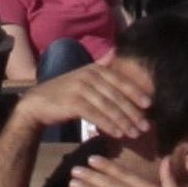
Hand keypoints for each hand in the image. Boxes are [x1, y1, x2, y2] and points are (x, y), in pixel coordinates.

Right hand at [24, 58, 153, 139]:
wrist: (37, 103)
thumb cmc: (64, 94)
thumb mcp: (83, 78)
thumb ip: (100, 70)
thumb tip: (114, 52)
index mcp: (95, 69)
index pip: (120, 81)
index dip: (135, 92)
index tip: (149, 105)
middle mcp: (89, 75)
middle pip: (117, 95)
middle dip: (133, 112)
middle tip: (145, 126)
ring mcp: (81, 88)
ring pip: (109, 107)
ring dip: (124, 122)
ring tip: (134, 133)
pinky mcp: (73, 102)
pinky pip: (96, 115)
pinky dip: (109, 125)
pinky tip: (118, 134)